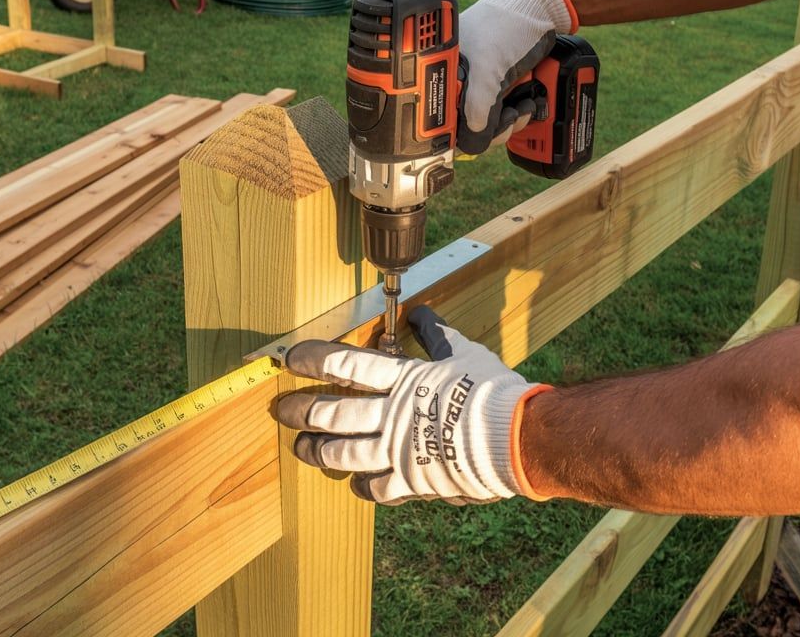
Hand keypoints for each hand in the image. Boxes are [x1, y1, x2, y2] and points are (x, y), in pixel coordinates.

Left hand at [276, 307, 551, 504]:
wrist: (517, 439)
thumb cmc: (492, 391)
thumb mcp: (463, 353)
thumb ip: (436, 335)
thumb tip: (421, 313)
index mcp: (402, 380)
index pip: (345, 365)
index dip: (313, 359)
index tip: (291, 358)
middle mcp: (391, 415)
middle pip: (333, 413)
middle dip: (302, 411)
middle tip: (282, 410)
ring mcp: (398, 451)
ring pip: (343, 454)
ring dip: (317, 451)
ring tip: (301, 448)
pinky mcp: (413, 481)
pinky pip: (377, 488)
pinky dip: (363, 486)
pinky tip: (355, 484)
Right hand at [458, 0, 577, 154]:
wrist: (540, 9)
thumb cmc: (505, 24)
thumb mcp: (488, 66)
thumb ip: (478, 102)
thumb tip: (474, 134)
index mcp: (446, 71)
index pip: (442, 114)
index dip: (459, 130)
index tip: (478, 135)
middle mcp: (462, 79)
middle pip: (467, 123)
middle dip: (492, 129)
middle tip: (507, 122)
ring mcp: (483, 83)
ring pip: (489, 121)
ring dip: (508, 123)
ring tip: (521, 111)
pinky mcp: (503, 86)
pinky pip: (505, 112)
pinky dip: (517, 115)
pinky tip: (526, 107)